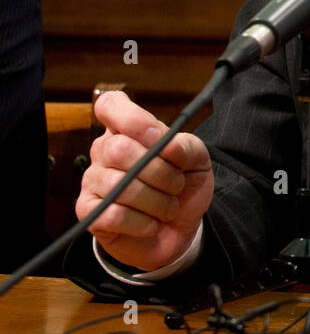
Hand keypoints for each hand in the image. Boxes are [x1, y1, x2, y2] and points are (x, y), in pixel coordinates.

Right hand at [75, 90, 213, 271]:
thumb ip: (186, 146)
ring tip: (169, 207)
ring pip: (119, 185)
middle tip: (177, 184)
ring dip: (156, 201)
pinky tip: (152, 223)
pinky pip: (113, 214)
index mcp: (126, 129)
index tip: (157, 135)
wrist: (178, 229)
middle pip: (120, 149)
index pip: (110, 105)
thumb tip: (168, 145)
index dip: (134, 119)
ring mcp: (92, 180)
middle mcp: (104, 150)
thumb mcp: (196, 160)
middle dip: (159, 171)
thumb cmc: (182, 186)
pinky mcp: (89, 212)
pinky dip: (142, 222)